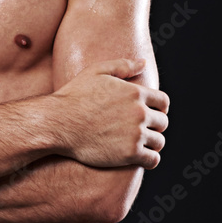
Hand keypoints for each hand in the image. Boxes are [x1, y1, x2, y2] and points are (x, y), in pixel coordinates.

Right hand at [52, 58, 169, 168]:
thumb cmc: (74, 96)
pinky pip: (153, 159)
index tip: (150, 114)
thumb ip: (123, 65)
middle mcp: (140, 112)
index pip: (163, 102)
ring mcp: (135, 134)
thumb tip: (143, 62)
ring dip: (152, 144)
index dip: (159, 108)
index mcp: (136, 93)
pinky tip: (140, 158)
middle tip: (141, 131)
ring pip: (159, 142)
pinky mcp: (129, 154)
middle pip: (162, 123)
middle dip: (154, 126)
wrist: (58, 123)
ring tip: (140, 145)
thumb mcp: (96, 72)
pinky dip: (149, 160)